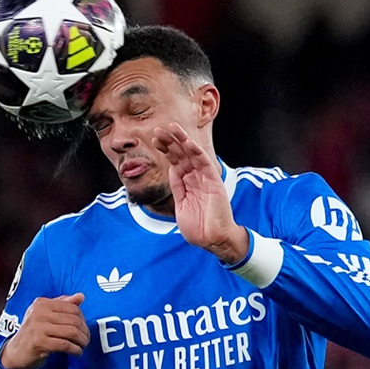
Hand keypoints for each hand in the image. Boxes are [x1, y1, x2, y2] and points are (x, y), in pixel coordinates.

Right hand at [0, 294, 90, 368]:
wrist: (16, 353)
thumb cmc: (33, 334)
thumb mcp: (45, 315)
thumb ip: (62, 304)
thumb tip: (81, 296)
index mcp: (42, 303)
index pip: (72, 307)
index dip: (82, 319)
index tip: (83, 328)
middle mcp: (39, 313)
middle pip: (74, 320)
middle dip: (84, 332)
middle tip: (85, 339)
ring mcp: (38, 327)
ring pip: (72, 332)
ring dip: (81, 341)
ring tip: (82, 346)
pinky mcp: (40, 342)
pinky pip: (65, 345)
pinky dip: (75, 350)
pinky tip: (76, 352)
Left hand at [151, 128, 247, 266]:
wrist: (212, 240)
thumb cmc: (198, 228)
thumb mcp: (181, 206)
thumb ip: (178, 188)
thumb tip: (172, 170)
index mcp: (188, 184)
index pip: (176, 162)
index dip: (166, 150)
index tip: (155, 140)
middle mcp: (196, 178)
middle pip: (182, 155)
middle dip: (170, 142)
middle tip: (158, 130)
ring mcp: (205, 179)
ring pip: (192, 155)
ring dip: (182, 141)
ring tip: (171, 128)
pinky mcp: (214, 181)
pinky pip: (205, 163)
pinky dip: (196, 152)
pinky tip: (188, 141)